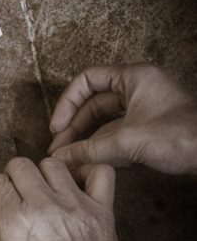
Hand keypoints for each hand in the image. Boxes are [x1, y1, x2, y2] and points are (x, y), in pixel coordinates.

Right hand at [0, 157, 126, 240]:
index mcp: (14, 222)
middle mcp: (44, 206)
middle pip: (19, 165)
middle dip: (9, 179)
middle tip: (12, 199)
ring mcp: (76, 205)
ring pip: (53, 164)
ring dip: (42, 175)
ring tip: (41, 194)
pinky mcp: (102, 211)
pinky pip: (98, 172)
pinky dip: (86, 173)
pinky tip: (75, 189)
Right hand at [48, 64, 196, 174]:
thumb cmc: (183, 137)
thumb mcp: (127, 141)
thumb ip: (88, 150)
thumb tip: (59, 158)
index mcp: (134, 77)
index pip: (86, 81)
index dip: (67, 103)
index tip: (57, 126)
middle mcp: (137, 90)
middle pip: (93, 104)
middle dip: (74, 127)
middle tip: (58, 148)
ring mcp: (143, 111)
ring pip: (104, 123)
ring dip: (86, 141)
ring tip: (69, 159)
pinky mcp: (149, 131)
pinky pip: (117, 136)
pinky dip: (101, 149)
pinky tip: (88, 163)